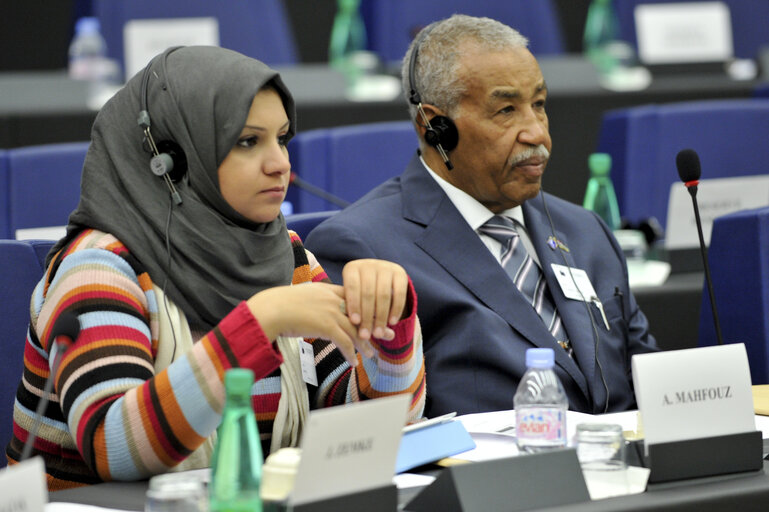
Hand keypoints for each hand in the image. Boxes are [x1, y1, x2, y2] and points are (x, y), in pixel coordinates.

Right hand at [246, 283, 370, 365]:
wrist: (270, 310)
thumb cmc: (281, 305)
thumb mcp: (304, 295)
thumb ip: (317, 300)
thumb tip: (321, 309)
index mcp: (329, 289)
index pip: (356, 298)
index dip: (368, 309)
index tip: (378, 317)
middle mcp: (333, 299)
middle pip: (362, 314)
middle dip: (376, 326)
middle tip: (388, 335)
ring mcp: (331, 312)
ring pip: (356, 330)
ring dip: (365, 345)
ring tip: (371, 354)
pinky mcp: (326, 326)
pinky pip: (345, 342)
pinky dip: (350, 354)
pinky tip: (353, 362)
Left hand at [340, 259, 408, 341]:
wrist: (381, 278)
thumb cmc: (360, 292)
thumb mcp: (353, 295)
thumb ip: (352, 308)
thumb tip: (352, 327)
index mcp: (352, 268)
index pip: (352, 287)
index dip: (353, 304)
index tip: (355, 322)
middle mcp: (368, 265)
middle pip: (368, 293)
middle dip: (367, 316)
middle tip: (366, 335)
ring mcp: (386, 267)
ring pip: (383, 295)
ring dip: (381, 317)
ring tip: (378, 334)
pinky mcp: (400, 273)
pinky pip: (399, 294)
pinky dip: (396, 310)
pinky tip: (392, 323)